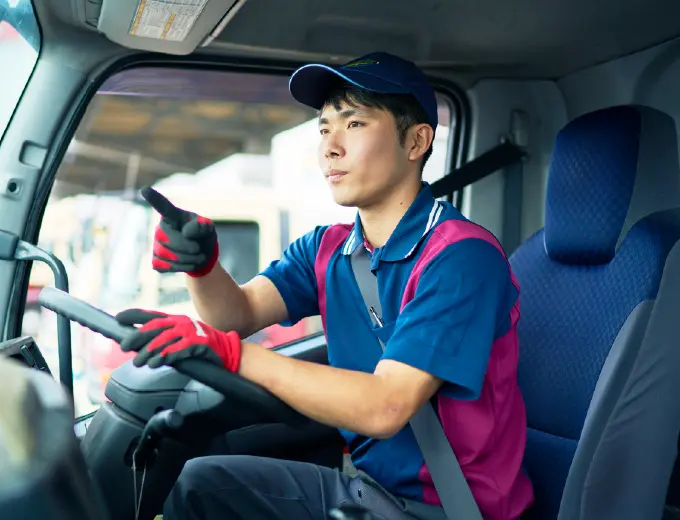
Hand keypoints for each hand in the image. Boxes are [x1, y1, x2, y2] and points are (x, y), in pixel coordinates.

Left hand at [115, 309, 241, 370]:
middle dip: (137, 337)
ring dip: (149, 351)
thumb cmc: (200, 347)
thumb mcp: (180, 338)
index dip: (134, 315)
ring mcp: (190, 332)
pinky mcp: (198, 344)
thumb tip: (139, 347)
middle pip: (155, 327)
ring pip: (164, 339)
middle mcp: (181, 323)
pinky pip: (178, 349)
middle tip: (125, 347)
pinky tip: (158, 362)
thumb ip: (163, 340)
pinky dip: (166, 356)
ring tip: (140, 362)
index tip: (118, 318)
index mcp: (175, 320)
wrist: (226, 350)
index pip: (151, 315)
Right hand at [141, 186, 218, 276]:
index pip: (163, 207)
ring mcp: (156, 245)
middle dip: (187, 247)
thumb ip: (202, 227)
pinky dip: (182, 268)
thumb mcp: (208, 229)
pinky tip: (188, 263)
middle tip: (199, 249)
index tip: (145, 190)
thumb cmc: (204, 237)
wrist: (202, 257)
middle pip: (168, 239)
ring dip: (188, 259)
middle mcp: (161, 228)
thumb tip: (186, 231)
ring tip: (198, 256)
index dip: (154, 199)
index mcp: (174, 216)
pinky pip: (166, 267)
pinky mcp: (156, 261)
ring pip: (168, 255)